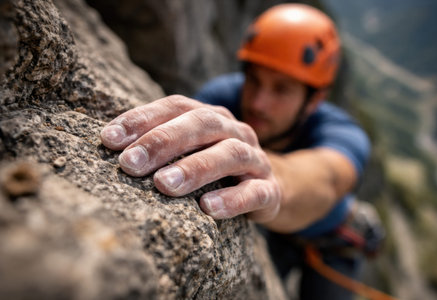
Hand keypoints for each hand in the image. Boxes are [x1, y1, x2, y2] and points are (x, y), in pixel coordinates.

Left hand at [100, 95, 280, 221]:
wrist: (267, 187)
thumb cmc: (215, 166)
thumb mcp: (191, 148)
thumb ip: (161, 143)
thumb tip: (110, 143)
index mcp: (211, 116)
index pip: (176, 106)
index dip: (143, 118)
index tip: (109, 139)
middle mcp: (234, 131)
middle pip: (202, 124)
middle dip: (164, 141)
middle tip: (131, 163)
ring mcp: (255, 159)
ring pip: (230, 155)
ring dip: (196, 167)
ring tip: (164, 185)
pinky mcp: (269, 190)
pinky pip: (254, 192)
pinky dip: (232, 199)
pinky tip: (207, 209)